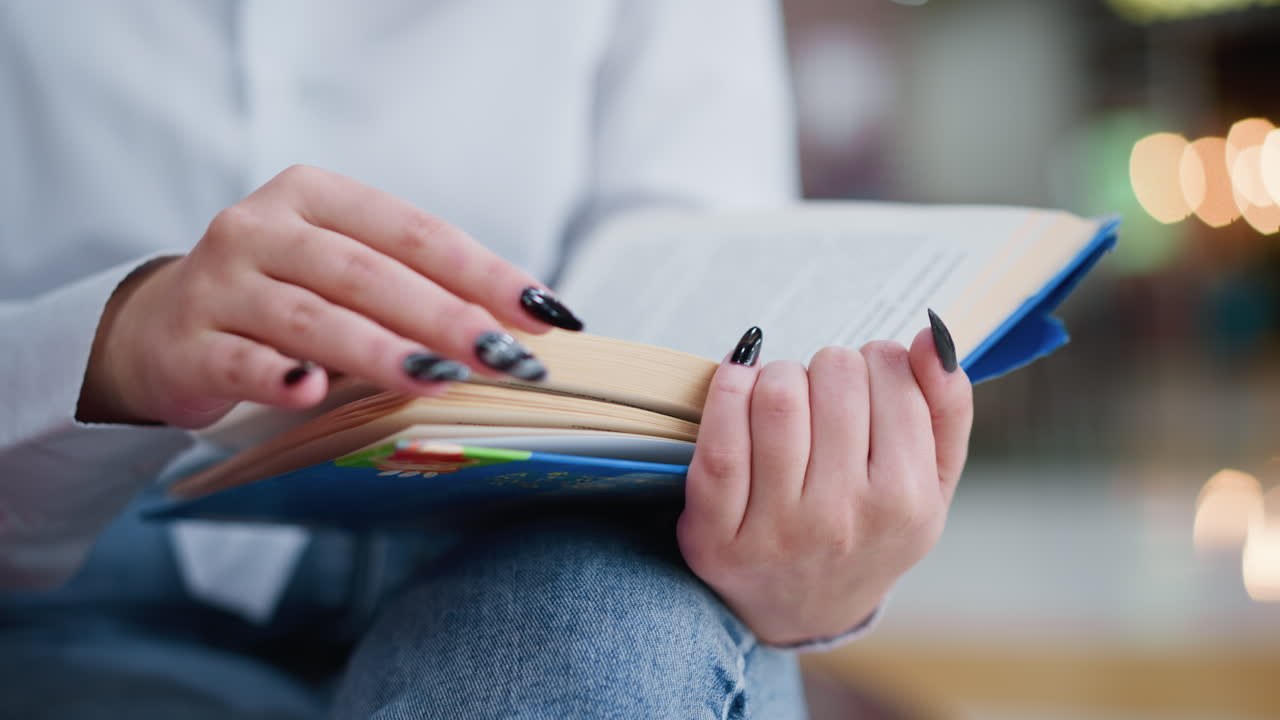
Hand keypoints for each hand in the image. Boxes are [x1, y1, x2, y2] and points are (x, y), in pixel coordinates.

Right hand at [78, 165, 583, 426]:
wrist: (162, 326)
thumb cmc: (284, 297)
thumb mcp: (344, 273)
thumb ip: (416, 288)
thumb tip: (519, 326)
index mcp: (315, 196)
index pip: (414, 232)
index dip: (481, 272)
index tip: (540, 314)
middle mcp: (262, 227)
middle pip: (366, 273)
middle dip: (443, 316)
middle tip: (501, 356)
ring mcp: (219, 284)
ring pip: (309, 316)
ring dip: (378, 349)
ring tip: (437, 376)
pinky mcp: (187, 344)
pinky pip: (238, 360)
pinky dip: (277, 375)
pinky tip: (312, 391)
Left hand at [677, 320, 972, 645]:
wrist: (805, 612)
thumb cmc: (872, 529)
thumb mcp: (932, 483)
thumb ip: (946, 408)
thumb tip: (929, 336)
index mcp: (907, 501)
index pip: (890, 372)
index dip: (875, 362)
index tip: (867, 385)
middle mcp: (842, 517)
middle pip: (833, 373)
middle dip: (827, 368)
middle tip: (824, 396)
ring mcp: (776, 528)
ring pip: (776, 394)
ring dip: (777, 375)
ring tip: (784, 398)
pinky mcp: (715, 532)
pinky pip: (718, 437)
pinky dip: (726, 390)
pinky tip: (738, 385)